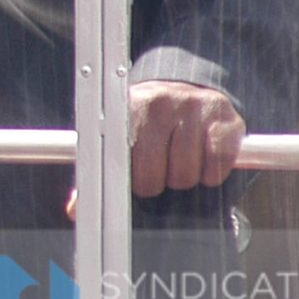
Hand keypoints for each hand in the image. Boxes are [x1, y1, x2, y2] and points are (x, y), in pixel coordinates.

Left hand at [61, 80, 247, 218]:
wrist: (188, 88)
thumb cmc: (150, 123)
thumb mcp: (122, 139)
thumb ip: (99, 173)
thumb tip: (75, 209)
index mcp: (126, 110)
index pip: (121, 161)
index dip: (131, 181)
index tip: (138, 183)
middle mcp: (157, 103)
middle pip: (153, 176)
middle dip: (158, 181)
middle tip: (162, 169)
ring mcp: (191, 107)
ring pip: (186, 174)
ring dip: (185, 177)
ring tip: (181, 160)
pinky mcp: (222, 117)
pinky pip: (215, 166)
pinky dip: (211, 173)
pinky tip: (204, 158)